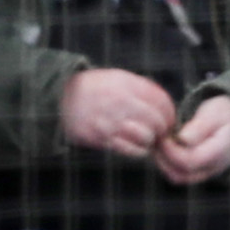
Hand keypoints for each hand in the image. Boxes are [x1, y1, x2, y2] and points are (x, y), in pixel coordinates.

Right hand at [57, 68, 181, 158]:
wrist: (59, 97)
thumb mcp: (118, 78)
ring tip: (146, 140)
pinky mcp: (100, 137)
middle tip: (160, 134)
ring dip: (150, 141)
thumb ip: (142, 89)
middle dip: (163, 130)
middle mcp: (119, 101)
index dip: (170, 114)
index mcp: (126, 84)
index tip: (169, 120)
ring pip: (146, 136)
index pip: (161, 101)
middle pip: (157, 120)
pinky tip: (135, 147)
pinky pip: (130, 149)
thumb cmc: (94, 89)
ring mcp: (109, 120)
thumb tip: (166, 107)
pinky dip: (137, 151)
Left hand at [149, 93, 229, 185]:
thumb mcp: (215, 113)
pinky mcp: (199, 171)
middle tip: (156, 140)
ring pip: (178, 177)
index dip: (172, 151)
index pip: (191, 161)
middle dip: (164, 159)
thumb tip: (182, 139)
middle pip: (182, 174)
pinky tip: (163, 147)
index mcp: (222, 151)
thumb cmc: (225, 113)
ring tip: (158, 143)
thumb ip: (200, 127)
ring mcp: (207, 171)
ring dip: (163, 162)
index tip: (162, 136)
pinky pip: (179, 174)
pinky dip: (167, 163)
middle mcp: (215, 167)